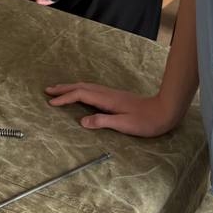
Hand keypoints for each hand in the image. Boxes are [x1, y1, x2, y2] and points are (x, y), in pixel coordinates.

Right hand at [44, 82, 179, 136]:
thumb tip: (82, 122)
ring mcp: (112, 94)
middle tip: (48, 90)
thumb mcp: (124, 124)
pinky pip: (92, 90)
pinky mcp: (115, 97)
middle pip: (81, 87)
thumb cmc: (146, 121)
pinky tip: (81, 94)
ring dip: (71, 88)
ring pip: (86, 87)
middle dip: (63, 88)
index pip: (80, 96)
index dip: (65, 98)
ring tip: (59, 90)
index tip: (51, 103)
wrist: (165, 111)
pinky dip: (80, 90)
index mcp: (107, 100)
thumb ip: (103, 121)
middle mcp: (107, 94)